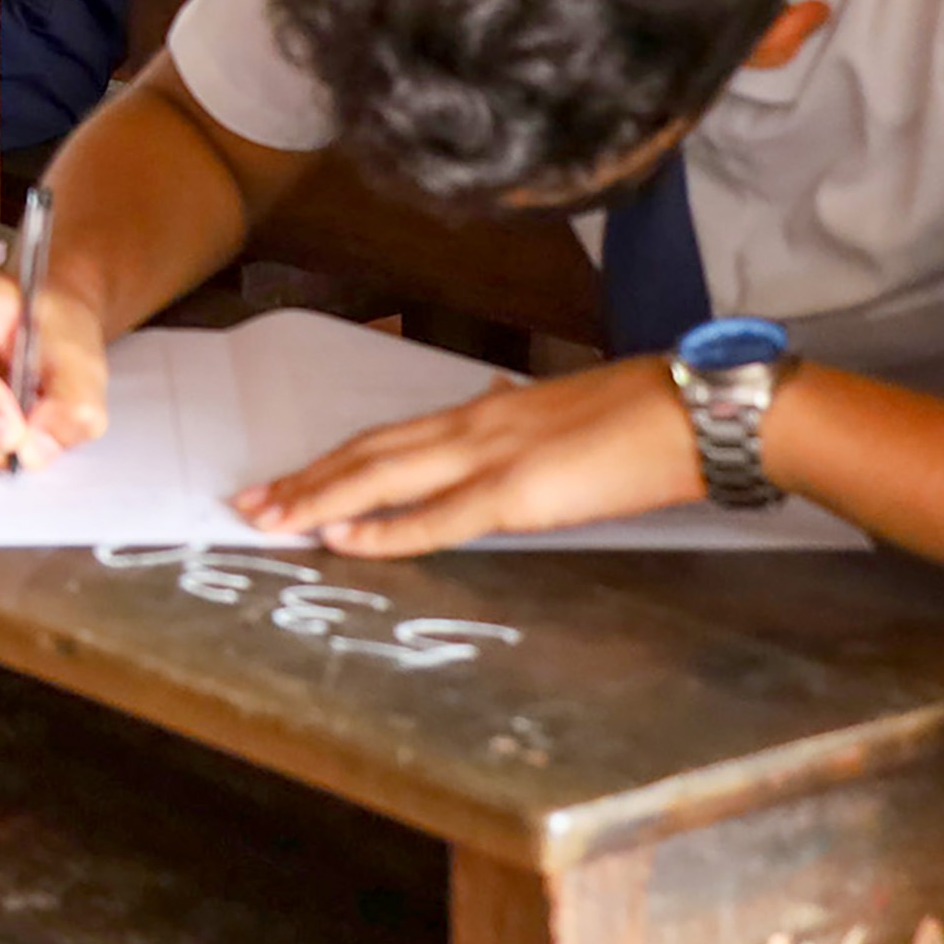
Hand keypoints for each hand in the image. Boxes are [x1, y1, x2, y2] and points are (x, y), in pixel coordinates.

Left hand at [234, 352, 702, 555]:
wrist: (697, 411)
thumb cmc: (643, 414)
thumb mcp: (563, 411)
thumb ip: (517, 418)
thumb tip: (490, 403)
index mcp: (486, 411)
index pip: (389, 437)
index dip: (333, 460)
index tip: (286, 479)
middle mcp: (474, 424)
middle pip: (367, 453)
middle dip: (303, 480)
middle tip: (247, 504)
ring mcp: (492, 455)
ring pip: (382, 476)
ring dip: (319, 499)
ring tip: (269, 518)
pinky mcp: (519, 491)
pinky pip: (437, 516)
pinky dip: (384, 530)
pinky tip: (342, 539)